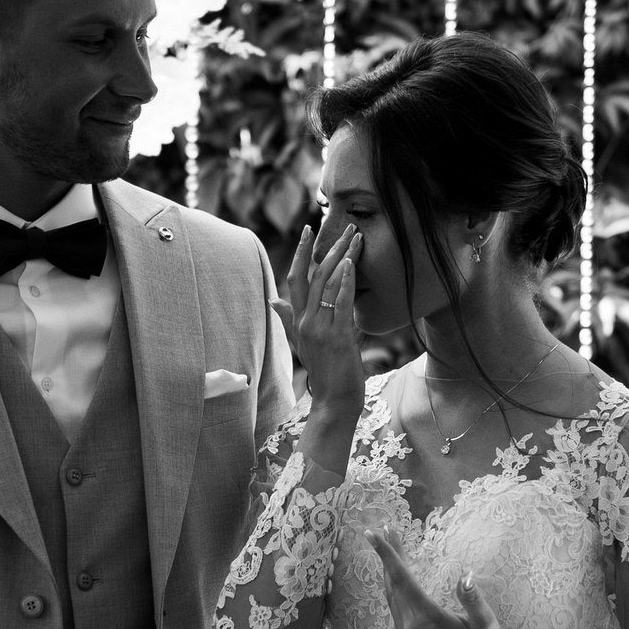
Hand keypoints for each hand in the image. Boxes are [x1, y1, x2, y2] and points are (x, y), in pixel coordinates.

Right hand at [277, 214, 365, 414]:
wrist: (334, 402)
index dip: (300, 252)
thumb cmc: (325, 374)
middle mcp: (306, 322)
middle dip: (327, 247)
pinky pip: (339, 303)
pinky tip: (351, 263)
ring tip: (356, 237)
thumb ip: (289, 321)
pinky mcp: (336, 337)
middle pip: (313, 275)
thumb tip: (272, 301)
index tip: (308, 229)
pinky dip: (345, 281)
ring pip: (327, 284)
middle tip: (344, 226)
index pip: (295, 278)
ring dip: (342, 257)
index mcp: (299, 321)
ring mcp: (320, 329)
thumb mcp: (303, 345)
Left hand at [366, 534, 543, 628]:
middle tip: (385, 530)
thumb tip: (466, 576)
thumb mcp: (487, 623)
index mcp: (428, 620)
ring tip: (392, 550)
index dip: (386, 554)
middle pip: (393, 586)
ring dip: (390, 574)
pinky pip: (396, 614)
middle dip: (388, 557)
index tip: (372, 533)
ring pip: (392, 600)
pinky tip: (399, 581)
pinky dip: (395, 593)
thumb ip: (473, 599)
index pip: (402, 579)